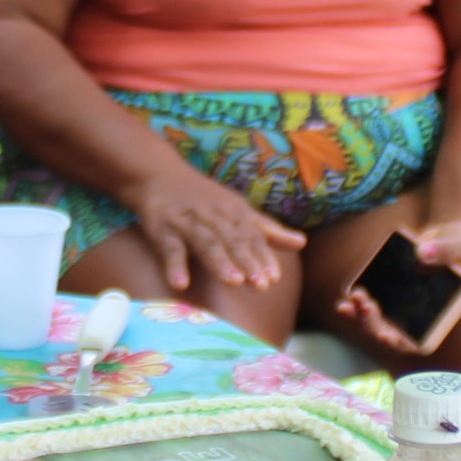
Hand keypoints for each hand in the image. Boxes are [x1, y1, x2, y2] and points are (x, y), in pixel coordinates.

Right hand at [122, 163, 304, 296]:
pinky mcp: (162, 230)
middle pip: (233, 241)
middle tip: (261, 286)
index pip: (253, 236)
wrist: (158, 174)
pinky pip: (170, 249)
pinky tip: (181, 284)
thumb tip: (301, 243)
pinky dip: (175, 266)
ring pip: (206, 243)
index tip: (275, 278)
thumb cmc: (204, 199)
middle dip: (248, 262)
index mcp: (234, 214)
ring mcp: (188, 223)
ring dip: (220, 262)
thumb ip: (267, 230)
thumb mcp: (238, 210)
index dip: (263, 256)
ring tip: (233, 282)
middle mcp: (214, 218)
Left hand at [330, 215, 460, 357]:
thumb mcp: (459, 244)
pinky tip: (346, 298)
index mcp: (439, 317)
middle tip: (366, 305)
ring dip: (360, 316)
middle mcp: (417, 319)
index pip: (418, 343)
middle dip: (373, 324)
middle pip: (390, 334)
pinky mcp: (386, 295)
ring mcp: (399, 309)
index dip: (400, 343)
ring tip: (354, 298)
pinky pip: (368, 305)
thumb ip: (445, 249)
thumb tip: (423, 252)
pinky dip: (356, 305)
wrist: (448, 237)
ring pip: (375, 324)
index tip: (387, 336)